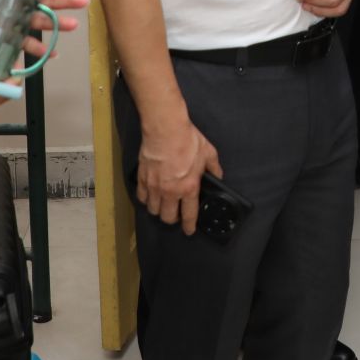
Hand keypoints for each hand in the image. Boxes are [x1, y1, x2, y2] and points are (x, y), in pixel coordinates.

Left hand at [21, 0, 92, 57]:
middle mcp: (16, 0)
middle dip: (65, 0)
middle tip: (84, 1)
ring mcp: (14, 20)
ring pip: (41, 20)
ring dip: (57, 24)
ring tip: (73, 25)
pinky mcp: (9, 38)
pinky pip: (27, 43)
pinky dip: (40, 49)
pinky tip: (51, 53)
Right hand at [137, 117, 221, 233]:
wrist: (166, 128)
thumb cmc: (188, 140)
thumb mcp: (208, 153)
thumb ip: (214, 168)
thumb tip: (217, 176)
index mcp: (189, 188)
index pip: (189, 215)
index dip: (189, 226)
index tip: (189, 231)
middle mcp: (170, 192)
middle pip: (167, 218)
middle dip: (172, 219)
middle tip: (175, 214)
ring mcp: (155, 186)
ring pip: (153, 210)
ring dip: (158, 210)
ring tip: (163, 205)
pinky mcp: (143, 178)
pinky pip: (142, 197)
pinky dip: (146, 199)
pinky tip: (151, 195)